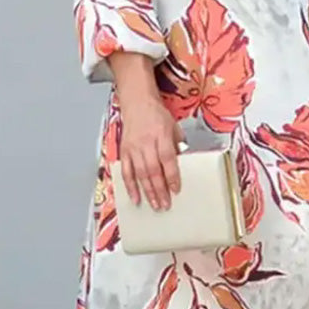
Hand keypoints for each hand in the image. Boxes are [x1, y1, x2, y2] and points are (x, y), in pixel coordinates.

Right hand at [117, 89, 183, 210]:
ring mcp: (133, 148)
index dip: (172, 176)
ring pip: (140, 174)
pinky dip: (130, 187)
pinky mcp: (124, 151)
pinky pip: (126, 172)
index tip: (176, 189)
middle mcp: (146, 142)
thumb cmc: (157, 115)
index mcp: (161, 134)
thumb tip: (185, 163)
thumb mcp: (173, 126)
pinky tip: (135, 198)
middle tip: (165, 205)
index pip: (167, 158)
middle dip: (160, 190)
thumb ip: (178, 145)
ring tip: (155, 205)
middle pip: (153, 170)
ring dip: (147, 192)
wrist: (137, 103)